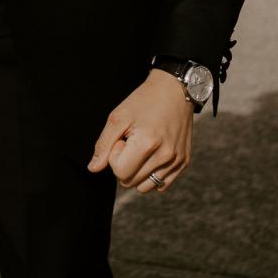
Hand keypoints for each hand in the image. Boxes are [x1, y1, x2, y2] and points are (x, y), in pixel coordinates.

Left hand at [88, 70, 193, 194]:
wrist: (174, 90)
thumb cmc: (143, 101)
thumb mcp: (118, 118)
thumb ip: (104, 145)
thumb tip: (93, 169)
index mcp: (147, 144)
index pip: (120, 173)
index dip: (114, 157)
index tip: (122, 140)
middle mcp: (166, 156)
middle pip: (131, 182)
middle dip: (125, 165)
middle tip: (131, 142)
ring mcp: (177, 161)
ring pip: (145, 187)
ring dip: (138, 172)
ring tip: (142, 150)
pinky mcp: (184, 162)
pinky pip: (162, 184)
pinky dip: (152, 174)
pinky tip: (152, 155)